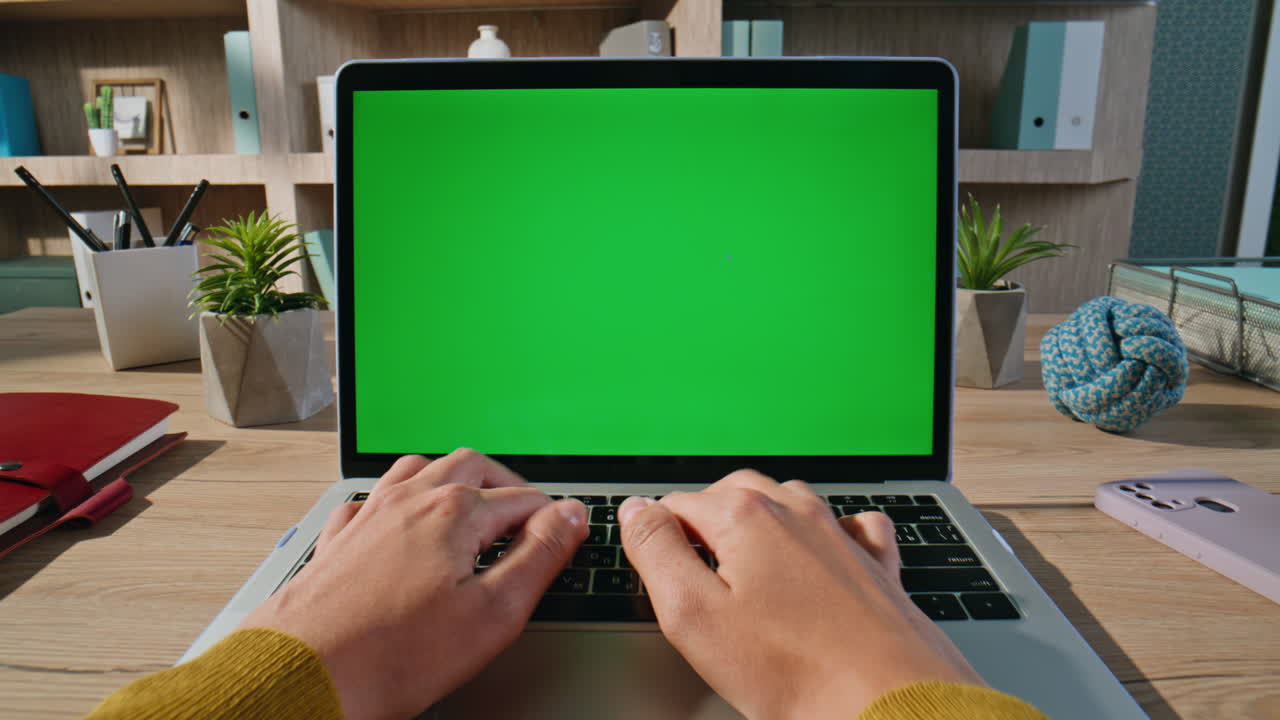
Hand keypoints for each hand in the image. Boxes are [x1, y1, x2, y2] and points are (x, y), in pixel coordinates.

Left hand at [239, 449, 588, 719]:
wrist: (306, 675)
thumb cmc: (394, 654)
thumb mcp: (494, 613)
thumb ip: (540, 557)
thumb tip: (569, 518)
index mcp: (454, 512)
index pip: (523, 499)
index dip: (552, 518)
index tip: (565, 534)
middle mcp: (411, 500)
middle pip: (472, 467)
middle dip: (506, 486)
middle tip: (526, 514)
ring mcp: (370, 515)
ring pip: (419, 470)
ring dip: (453, 478)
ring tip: (471, 503)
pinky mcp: (340, 538)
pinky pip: (372, 498)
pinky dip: (398, 500)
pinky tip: (400, 522)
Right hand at [619, 471, 983, 719]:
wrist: (886, 701)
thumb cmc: (793, 670)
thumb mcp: (693, 615)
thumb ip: (655, 552)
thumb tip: (636, 511)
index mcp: (745, 516)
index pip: (678, 504)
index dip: (660, 537)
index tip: (659, 572)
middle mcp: (795, 510)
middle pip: (731, 494)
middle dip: (707, 523)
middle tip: (694, 574)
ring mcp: (839, 532)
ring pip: (787, 502)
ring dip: (761, 522)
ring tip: (745, 569)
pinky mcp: (875, 562)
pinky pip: (848, 524)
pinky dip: (827, 532)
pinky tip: (821, 557)